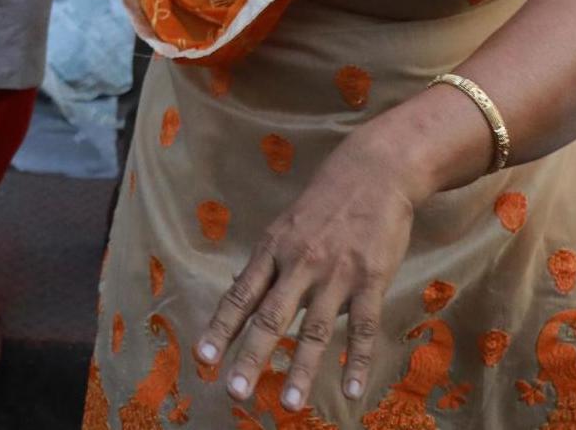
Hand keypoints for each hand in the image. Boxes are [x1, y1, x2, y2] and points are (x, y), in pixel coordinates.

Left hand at [195, 131, 415, 411]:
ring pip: (315, 329)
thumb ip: (270, 264)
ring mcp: (336, 273)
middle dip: (251, 356)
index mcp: (273, 249)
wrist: (373, 172)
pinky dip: (357, 361)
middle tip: (235, 391)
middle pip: (270, 316)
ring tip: (290, 404)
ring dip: (301, 368)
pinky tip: (351, 390)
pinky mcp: (371, 279)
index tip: (202, 358)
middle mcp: (299, 263)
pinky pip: (361, 327)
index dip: (221, 328)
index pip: (240, 295)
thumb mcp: (287, 226)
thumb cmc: (326, 202)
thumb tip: (242, 294)